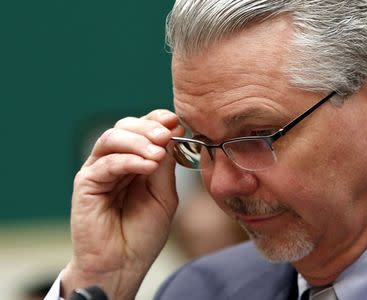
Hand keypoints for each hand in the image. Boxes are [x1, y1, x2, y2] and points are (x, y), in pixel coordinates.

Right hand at [61, 109, 182, 298]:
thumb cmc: (143, 233)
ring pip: (112, 138)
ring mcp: (99, 171)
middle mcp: (115, 162)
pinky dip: (128, 160)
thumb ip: (165, 167)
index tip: (175, 121)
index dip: (157, 121)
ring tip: (158, 153)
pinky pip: (106, 163)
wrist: (123, 264)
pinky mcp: (86, 184)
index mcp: (135, 162)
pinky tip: (147, 165)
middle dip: (148, 127)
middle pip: (125, 127)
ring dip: (138, 141)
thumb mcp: (163, 195)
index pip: (143, 130)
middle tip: (167, 134)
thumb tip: (172, 134)